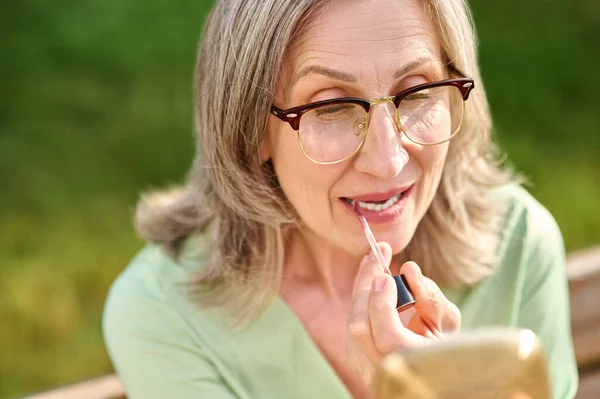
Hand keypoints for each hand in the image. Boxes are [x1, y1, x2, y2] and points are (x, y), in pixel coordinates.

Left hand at [346, 242, 460, 385]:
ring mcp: (367, 369)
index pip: (388, 338)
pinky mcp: (358, 359)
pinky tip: (370, 279)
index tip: (386, 276)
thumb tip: (409, 268)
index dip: (383, 304)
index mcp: (413, 366)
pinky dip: (361, 300)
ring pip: (353, 325)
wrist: (431, 369)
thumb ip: (430, 298)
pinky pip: (354, 325)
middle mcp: (385, 373)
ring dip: (362, 288)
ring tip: (373, 261)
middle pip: (360, 327)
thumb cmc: (446, 346)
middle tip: (377, 254)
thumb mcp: (447, 323)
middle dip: (366, 285)